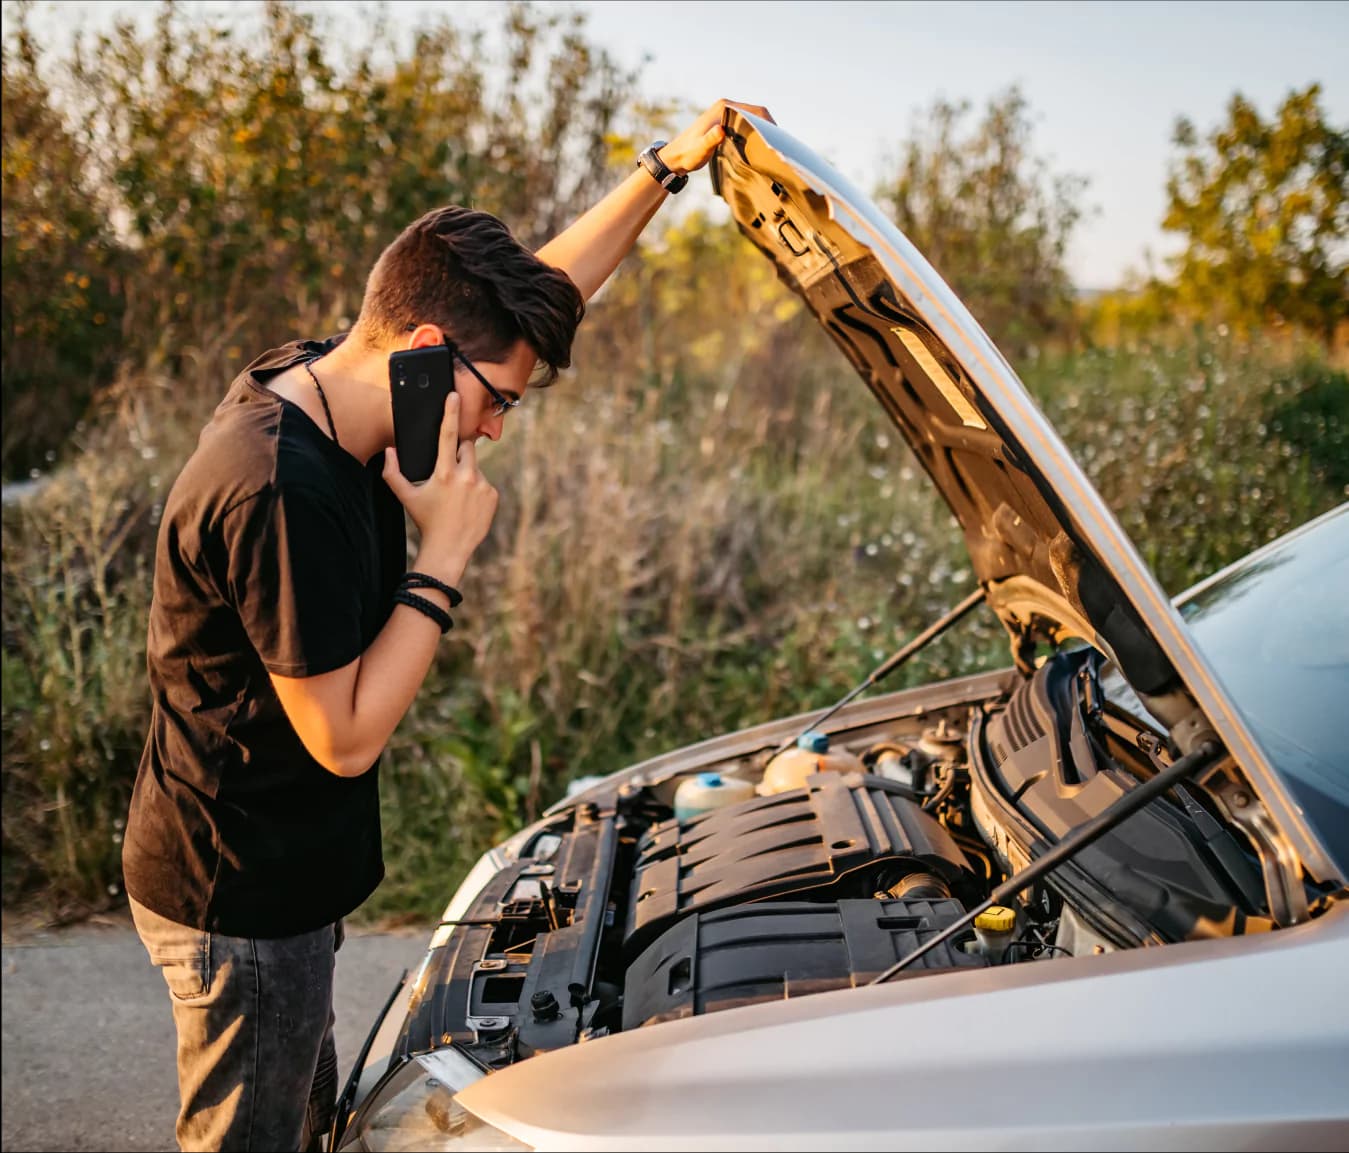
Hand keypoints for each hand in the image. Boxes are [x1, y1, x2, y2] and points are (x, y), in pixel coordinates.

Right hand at [382, 393, 497, 582]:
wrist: (449, 548)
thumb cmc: (426, 521)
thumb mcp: (405, 497)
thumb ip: (392, 473)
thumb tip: (390, 451)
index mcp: (443, 473)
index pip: (447, 435)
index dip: (450, 413)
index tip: (454, 396)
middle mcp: (466, 476)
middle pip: (467, 447)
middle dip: (458, 453)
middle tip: (449, 473)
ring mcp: (482, 486)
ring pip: (475, 467)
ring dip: (467, 474)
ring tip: (457, 496)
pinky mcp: (493, 495)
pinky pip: (485, 483)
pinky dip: (477, 488)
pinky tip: (468, 504)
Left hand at [659, 99, 775, 174]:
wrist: (675, 158)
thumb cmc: (687, 154)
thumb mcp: (700, 149)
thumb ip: (710, 140)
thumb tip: (721, 130)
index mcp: (724, 108)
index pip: (754, 110)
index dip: (769, 123)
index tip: (777, 138)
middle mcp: (726, 106)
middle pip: (757, 112)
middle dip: (769, 127)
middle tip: (780, 145)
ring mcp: (726, 114)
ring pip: (753, 118)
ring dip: (764, 130)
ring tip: (774, 147)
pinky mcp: (726, 123)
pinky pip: (746, 124)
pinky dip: (756, 132)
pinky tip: (761, 146)